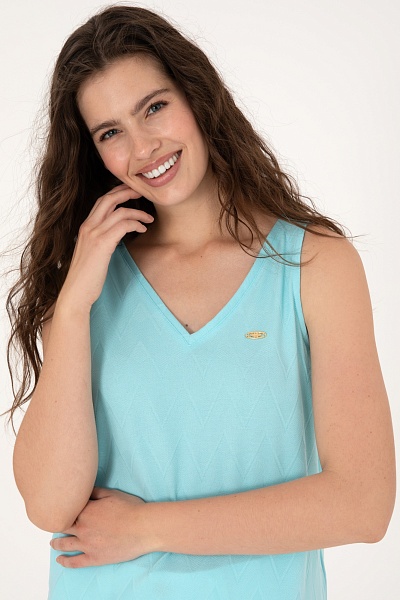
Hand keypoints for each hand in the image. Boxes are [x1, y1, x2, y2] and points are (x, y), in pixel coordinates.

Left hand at [50, 487, 153, 567]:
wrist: (143, 527)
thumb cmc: (130, 508)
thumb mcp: (112, 494)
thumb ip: (95, 492)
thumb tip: (83, 490)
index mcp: (86, 511)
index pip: (68, 509)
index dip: (64, 508)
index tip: (60, 508)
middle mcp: (83, 528)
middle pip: (63, 526)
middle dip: (58, 524)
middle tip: (54, 524)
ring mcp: (87, 544)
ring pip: (65, 544)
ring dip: (56, 543)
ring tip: (52, 543)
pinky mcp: (94, 558)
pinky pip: (75, 562)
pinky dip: (65, 561)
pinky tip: (60, 560)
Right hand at [59, 184, 154, 310]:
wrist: (76, 292)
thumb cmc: (87, 276)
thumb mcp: (93, 252)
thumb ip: (101, 240)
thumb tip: (116, 235)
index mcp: (85, 227)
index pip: (101, 200)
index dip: (117, 193)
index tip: (132, 192)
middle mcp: (88, 226)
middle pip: (109, 198)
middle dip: (127, 191)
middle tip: (143, 192)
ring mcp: (93, 234)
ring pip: (119, 211)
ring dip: (138, 212)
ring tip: (149, 219)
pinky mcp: (102, 244)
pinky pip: (123, 225)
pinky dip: (136, 224)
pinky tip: (143, 229)